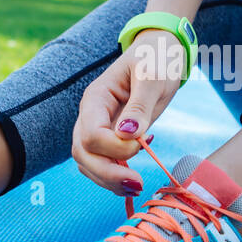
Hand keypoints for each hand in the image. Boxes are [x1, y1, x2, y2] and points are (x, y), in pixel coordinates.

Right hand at [72, 28, 184, 194]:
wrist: (159, 54)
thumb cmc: (156, 60)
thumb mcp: (153, 77)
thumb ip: (140, 106)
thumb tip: (128, 134)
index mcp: (96, 98)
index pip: (90, 134)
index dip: (114, 148)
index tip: (143, 144)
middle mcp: (90, 115)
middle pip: (82, 154)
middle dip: (107, 173)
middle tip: (137, 184)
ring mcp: (97, 128)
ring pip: (87, 163)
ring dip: (108, 180)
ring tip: (136, 187)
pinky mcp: (108, 138)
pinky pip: (100, 164)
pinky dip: (113, 177)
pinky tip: (132, 181)